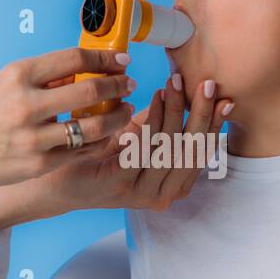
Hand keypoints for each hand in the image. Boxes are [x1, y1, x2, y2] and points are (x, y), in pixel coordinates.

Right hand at [0, 46, 137, 189]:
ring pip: (93, 126)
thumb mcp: (1, 82)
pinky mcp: (37, 163)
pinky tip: (105, 136)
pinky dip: (98, 142)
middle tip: (128, 83)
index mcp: (17, 75)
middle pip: (89, 90)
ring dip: (117, 117)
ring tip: (125, 111)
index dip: (104, 58)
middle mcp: (26, 104)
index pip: (74, 58)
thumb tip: (78, 71)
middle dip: (117, 85)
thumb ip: (39, 78)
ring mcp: (33, 137)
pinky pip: (80, 152)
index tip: (120, 59)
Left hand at [21, 71, 229, 216]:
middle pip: (192, 151)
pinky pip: (142, 152)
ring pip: (169, 149)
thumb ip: (160, 120)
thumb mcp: (137, 136)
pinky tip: (151, 101)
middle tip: (204, 84)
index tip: (223, 96)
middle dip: (200, 114)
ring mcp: (142, 192)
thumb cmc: (98, 155)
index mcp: (173, 184)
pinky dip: (150, 124)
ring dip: (174, 113)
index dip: (213, 124)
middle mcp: (163, 193)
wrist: (56, 179)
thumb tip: (187, 87)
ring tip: (172, 85)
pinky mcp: (119, 184)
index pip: (202, 152)